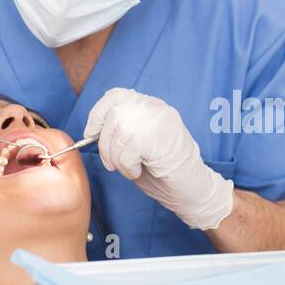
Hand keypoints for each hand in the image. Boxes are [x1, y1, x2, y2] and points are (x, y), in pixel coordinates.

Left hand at [84, 88, 233, 230]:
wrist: (194, 189)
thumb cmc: (164, 171)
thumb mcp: (138, 143)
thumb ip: (121, 130)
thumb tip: (93, 131)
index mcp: (151, 106)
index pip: (116, 96)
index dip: (98, 114)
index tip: (91, 133)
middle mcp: (156, 108)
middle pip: (113, 115)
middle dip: (105, 144)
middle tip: (112, 164)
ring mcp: (161, 121)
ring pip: (118, 133)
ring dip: (117, 159)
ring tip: (131, 169)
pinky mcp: (161, 138)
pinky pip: (127, 151)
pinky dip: (127, 167)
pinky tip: (138, 171)